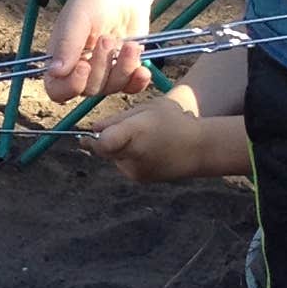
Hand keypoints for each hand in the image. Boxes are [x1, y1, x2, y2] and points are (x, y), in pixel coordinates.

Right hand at [42, 0, 150, 102]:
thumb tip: (55, 72)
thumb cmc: (94, 0)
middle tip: (107, 39)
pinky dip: (137, 81)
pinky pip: (131, 87)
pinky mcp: (125, 71)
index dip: (71, 86)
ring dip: (123, 68)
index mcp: (61, 60)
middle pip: (89, 90)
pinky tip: (143, 70)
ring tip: (130, 45)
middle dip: (101, 66)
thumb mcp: (77, 19)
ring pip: (112, 88)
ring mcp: (104, 73)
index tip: (84, 66)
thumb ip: (67, 45)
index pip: (58, 90)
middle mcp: (80, 71)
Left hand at [88, 87, 209, 183]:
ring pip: (112, 156)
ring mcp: (135, 171)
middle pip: (102, 150)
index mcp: (135, 133)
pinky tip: (148, 150)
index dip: (92, 139)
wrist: (200, 148)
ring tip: (142, 139)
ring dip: (117, 148)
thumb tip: (93, 129)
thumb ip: (117, 119)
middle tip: (118, 130)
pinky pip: (123, 164)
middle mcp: (133, 156)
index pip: (103, 143)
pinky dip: (128, 157)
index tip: (87, 135)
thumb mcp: (147, 108)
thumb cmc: (173, 120)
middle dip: (103, 140)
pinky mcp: (139, 179)